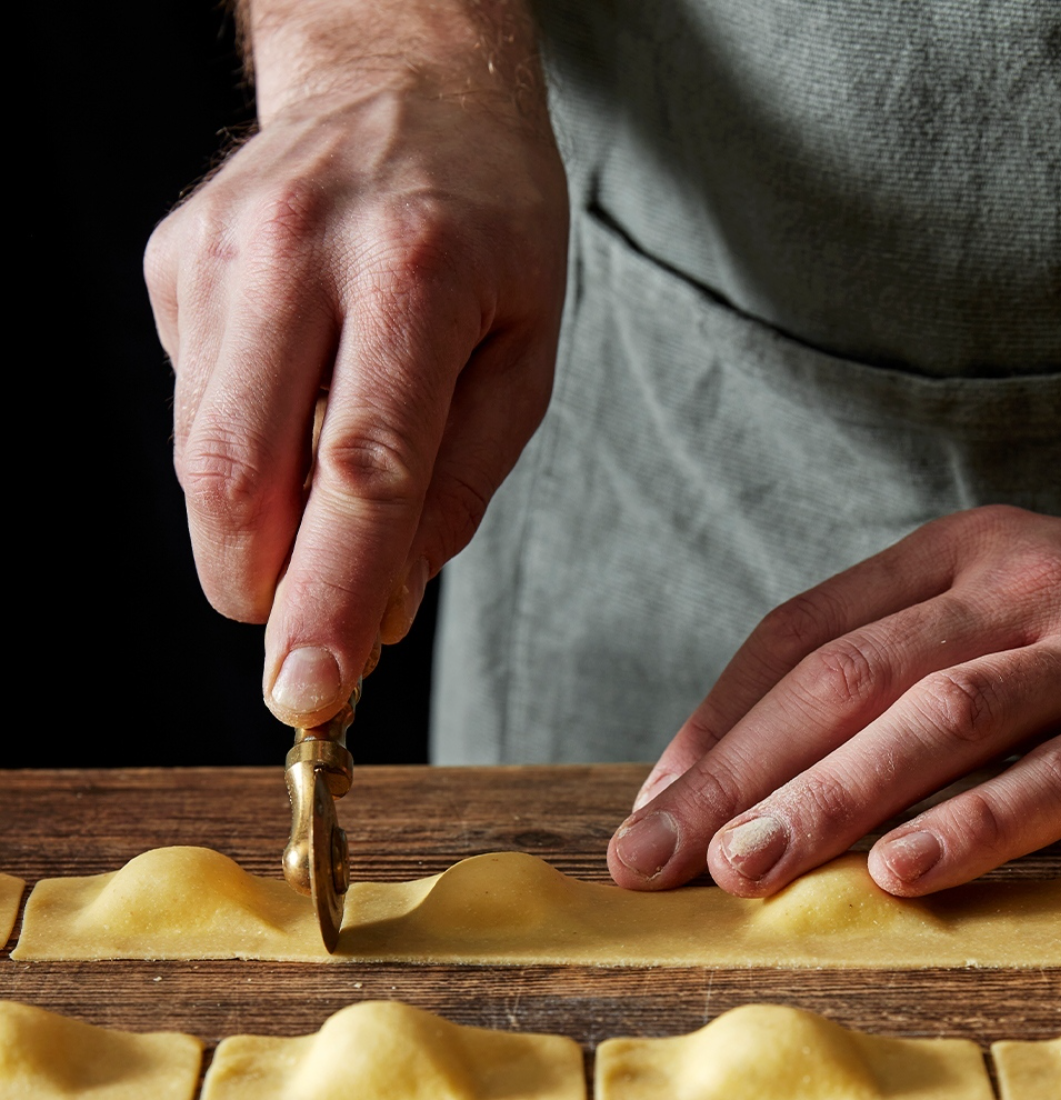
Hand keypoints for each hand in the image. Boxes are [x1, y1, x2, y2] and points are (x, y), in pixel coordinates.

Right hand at [144, 0, 566, 724]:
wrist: (401, 77)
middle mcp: (299, 253)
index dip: (326, 597)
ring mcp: (219, 252)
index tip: (308, 696)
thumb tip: (379, 610)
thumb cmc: (487, 227)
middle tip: (306, 627)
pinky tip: (294, 393)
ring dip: (254, 525)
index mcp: (416, 275)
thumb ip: (458, 490)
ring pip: (199, 457)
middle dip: (262, 587)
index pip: (360, 472)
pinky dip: (243, 451)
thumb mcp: (523, 357)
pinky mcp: (173, 264)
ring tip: (325, 480)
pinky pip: (193, 408)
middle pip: (238, 474)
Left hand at [608, 506, 1060, 896]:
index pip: (803, 631)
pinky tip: (902, 876)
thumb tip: (765, 778)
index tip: (652, 804)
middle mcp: (1019, 582)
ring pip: (939, 718)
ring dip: (829, 798)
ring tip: (746, 871)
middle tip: (654, 858)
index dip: (717, 721)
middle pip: (846, 676)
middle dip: (737, 773)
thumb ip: (907, 668)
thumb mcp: (1010, 617)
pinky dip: (978, 826)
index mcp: (960, 554)